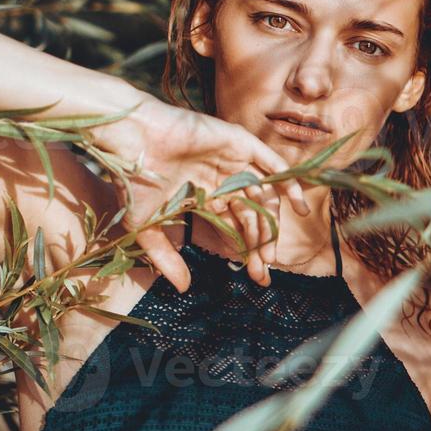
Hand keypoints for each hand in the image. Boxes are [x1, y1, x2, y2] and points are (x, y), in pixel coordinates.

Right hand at [89, 93, 309, 291]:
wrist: (130, 141)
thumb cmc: (133, 180)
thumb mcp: (147, 227)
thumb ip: (166, 257)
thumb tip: (183, 289)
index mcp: (206, 195)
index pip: (236, 226)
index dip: (247, 251)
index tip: (256, 277)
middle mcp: (223, 178)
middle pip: (252, 215)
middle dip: (259, 244)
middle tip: (264, 272)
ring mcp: (233, 160)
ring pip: (263, 195)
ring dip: (272, 224)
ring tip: (272, 253)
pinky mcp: (239, 143)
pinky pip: (272, 164)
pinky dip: (288, 183)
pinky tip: (300, 206)